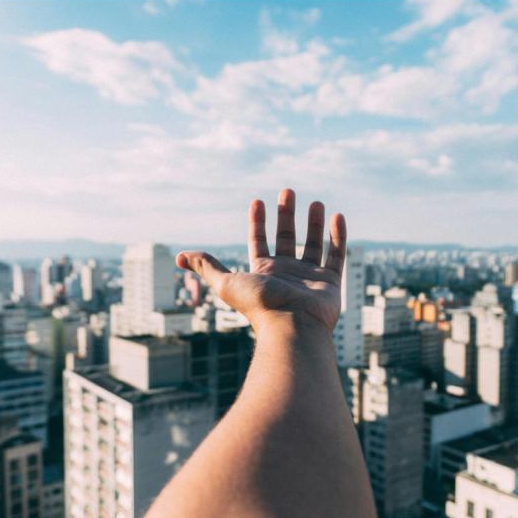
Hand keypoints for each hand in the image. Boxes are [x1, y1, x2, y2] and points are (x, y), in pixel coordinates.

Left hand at [176, 188, 346, 332]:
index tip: (258, 202)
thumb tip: (179, 257)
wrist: (292, 326)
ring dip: (313, 223)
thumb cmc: (260, 305)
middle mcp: (286, 274)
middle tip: (287, 191)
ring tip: (315, 202)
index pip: (258, 242)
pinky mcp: (329, 283)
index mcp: (263, 272)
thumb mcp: (226, 283)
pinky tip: (338, 216)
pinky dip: (339, 237)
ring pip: (313, 245)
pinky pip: (336, 256)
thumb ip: (206, 267)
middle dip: (286, 215)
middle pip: (286, 238)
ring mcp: (309, 278)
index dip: (257, 222)